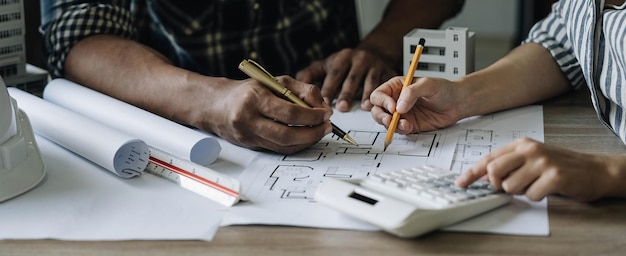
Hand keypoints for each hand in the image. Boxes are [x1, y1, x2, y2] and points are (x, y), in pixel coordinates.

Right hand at [194, 76, 332, 153]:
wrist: (216, 105)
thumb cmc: (248, 91)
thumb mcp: (274, 81)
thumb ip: (302, 90)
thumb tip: (323, 106)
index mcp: (254, 99)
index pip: (289, 113)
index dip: (312, 116)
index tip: (326, 114)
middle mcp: (248, 120)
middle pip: (287, 135)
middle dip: (313, 133)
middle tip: (328, 127)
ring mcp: (248, 136)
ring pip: (284, 146)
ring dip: (307, 141)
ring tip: (320, 131)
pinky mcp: (251, 147)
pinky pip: (278, 149)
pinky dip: (296, 145)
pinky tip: (306, 136)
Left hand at [296, 48, 396, 111]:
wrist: (374, 53)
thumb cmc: (345, 64)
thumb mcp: (326, 65)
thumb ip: (310, 74)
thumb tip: (294, 85)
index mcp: (342, 58)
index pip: (334, 73)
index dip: (329, 88)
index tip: (323, 103)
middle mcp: (359, 59)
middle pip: (351, 78)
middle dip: (346, 93)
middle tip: (341, 108)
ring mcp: (374, 65)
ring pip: (369, 81)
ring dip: (366, 95)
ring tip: (362, 107)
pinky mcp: (387, 71)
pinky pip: (384, 84)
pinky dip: (380, 94)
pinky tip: (376, 103)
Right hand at [369, 76, 463, 133]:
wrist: (457, 103)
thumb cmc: (444, 89)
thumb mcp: (428, 85)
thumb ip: (412, 93)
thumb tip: (399, 106)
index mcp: (397, 87)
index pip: (380, 94)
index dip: (382, 102)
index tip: (392, 107)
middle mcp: (396, 100)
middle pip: (377, 109)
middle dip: (380, 116)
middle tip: (390, 119)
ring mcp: (402, 114)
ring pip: (385, 121)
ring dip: (390, 125)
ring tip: (404, 123)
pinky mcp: (409, 124)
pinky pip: (398, 130)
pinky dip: (401, 130)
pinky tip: (409, 126)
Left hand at [455, 138, 613, 201]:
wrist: (594, 170)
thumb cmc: (559, 165)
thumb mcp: (530, 160)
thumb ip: (506, 166)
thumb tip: (480, 176)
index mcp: (521, 144)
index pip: (488, 158)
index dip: (471, 173)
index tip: (460, 183)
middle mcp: (530, 149)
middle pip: (494, 171)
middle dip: (496, 184)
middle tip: (509, 187)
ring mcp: (543, 162)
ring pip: (510, 186)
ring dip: (520, 192)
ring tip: (535, 185)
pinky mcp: (554, 176)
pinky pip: (531, 195)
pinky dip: (536, 197)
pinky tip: (547, 189)